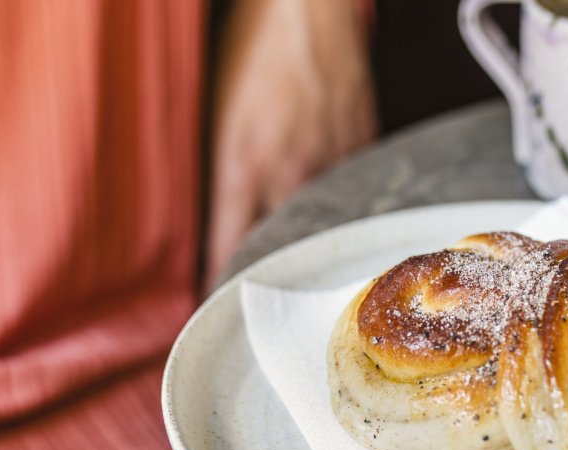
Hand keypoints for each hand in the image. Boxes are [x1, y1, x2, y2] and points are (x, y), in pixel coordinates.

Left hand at [206, 0, 377, 289]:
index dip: (217, 281)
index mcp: (242, 166)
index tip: (211, 303)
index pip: (226, 248)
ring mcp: (331, 166)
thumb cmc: (253, 47)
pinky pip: (344, 194)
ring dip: (301, 236)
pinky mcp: (360, 152)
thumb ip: (212, 170)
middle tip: (253, 285)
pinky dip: (331, 202)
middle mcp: (289, 175)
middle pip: (275, 248)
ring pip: (316, 224)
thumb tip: (206, 217)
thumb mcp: (213, 113)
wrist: (310, 10)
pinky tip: (324, 196)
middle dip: (263, 268)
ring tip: (295, 244)